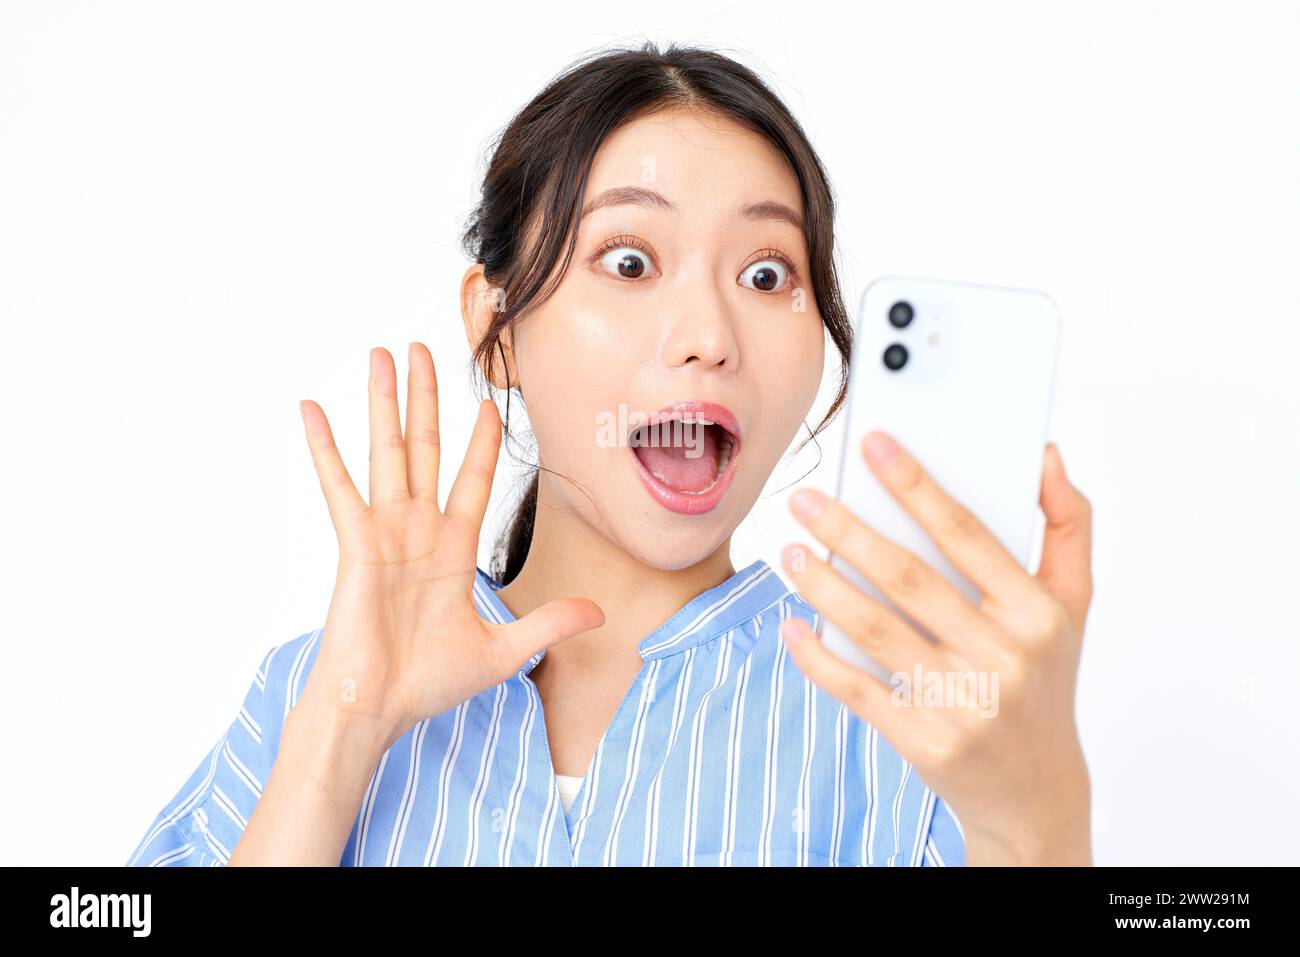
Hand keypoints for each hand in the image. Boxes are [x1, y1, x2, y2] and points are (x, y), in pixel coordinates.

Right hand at [296, 343, 604, 746]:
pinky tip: (313, 409)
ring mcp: (386, 532)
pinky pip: (339, 486)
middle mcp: (419, 531)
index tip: (488, 404)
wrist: (378, 709)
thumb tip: (600, 613)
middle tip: (423, 348)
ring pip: (389, 451)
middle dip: (427, 397)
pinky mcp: (356, 543)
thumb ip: (550, 625)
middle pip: (428, 448)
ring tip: (382, 353)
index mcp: (452, 549)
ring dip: (385, 401)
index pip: (473, 480)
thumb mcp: (504, 652)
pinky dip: (325, 447)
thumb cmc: (428, 684)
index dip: (481, 442)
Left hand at [779, 431, 1093, 865]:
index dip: (917, 485)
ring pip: (876, 630)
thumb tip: (1045, 455)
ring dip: (824, 587)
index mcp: (1037, 613)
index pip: (967, 534)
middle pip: (909, 579)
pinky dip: (817, 657)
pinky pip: (857, 690)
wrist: (1035, 790)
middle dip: (849, 531)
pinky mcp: (925, 741)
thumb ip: (1067, 525)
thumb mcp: (1072, 605)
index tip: (875, 445)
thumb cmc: (1044, 679)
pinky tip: (790, 626)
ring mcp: (963, 703)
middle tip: (804, 498)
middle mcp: (1004, 657)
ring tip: (792, 551)